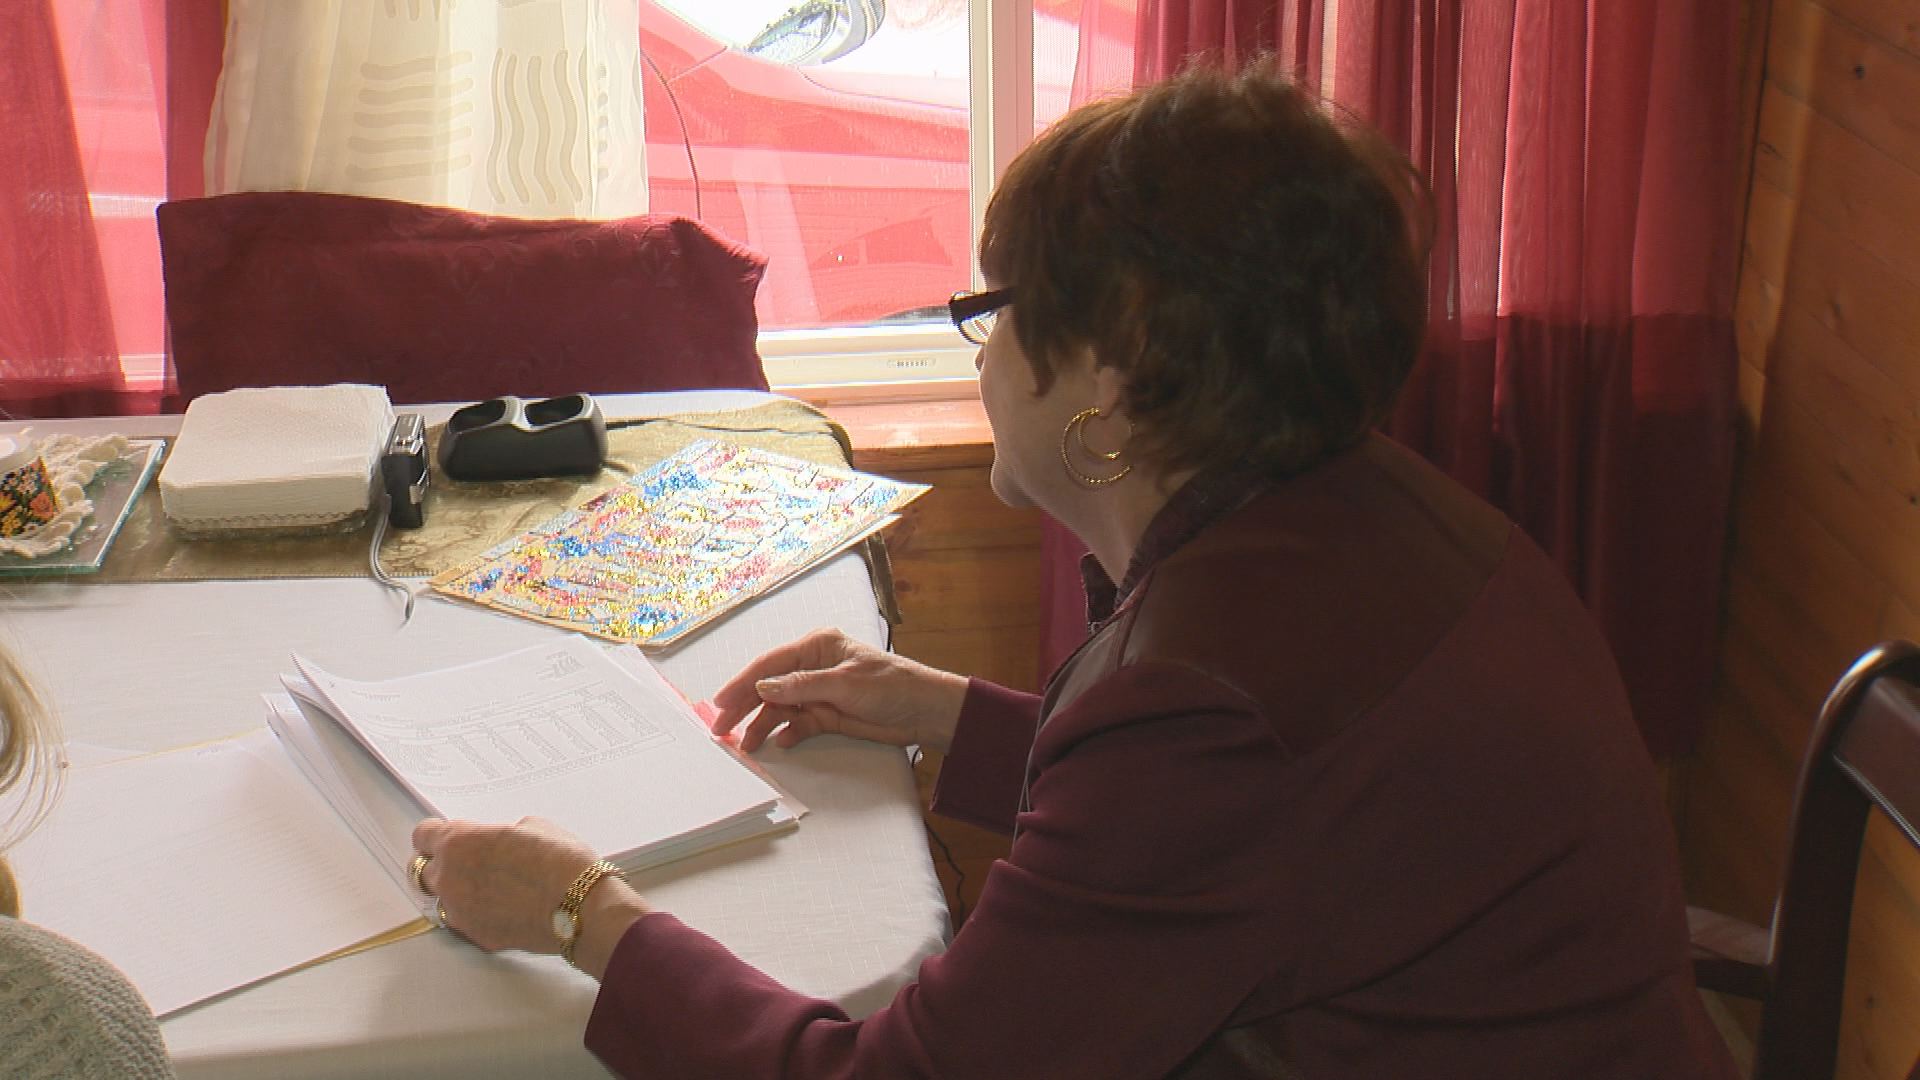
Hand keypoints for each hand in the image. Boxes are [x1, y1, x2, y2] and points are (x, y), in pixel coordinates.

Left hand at [410, 816, 643, 959]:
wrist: (581, 908)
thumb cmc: (561, 863)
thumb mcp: (533, 827)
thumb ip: (501, 835)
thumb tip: (499, 844)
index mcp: (459, 844)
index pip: (423, 836)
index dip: (436, 833)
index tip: (445, 834)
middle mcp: (450, 879)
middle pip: (423, 870)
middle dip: (441, 863)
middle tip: (466, 860)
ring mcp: (460, 912)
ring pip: (443, 898)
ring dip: (457, 890)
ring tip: (489, 887)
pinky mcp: (477, 936)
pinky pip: (466, 920)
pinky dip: (477, 913)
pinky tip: (504, 907)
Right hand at [708, 629, 969, 752]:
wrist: (924, 711)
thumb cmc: (892, 685)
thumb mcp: (844, 683)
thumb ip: (801, 686)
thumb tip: (763, 687)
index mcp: (816, 646)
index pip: (770, 664)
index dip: (742, 682)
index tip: (720, 702)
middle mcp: (813, 667)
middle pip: (769, 687)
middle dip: (744, 707)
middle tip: (721, 728)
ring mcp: (818, 692)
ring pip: (780, 708)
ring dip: (763, 725)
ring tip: (746, 745)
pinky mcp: (827, 714)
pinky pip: (798, 724)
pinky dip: (787, 733)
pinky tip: (779, 743)